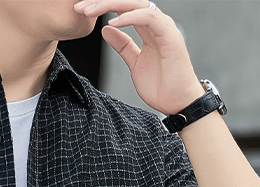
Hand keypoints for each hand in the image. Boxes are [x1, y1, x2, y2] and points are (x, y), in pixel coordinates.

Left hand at [74, 0, 204, 114]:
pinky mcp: (169, 35)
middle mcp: (156, 24)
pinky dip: (129, 17)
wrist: (178, 103)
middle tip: (80, 7)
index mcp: (147, 29)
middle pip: (127, 2)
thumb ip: (123, 46)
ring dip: (112, 5)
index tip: (81, 11)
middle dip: (102, 2)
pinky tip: (112, 22)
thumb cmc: (162, 86)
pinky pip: (148, 17)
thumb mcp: (134, 63)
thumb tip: (106, 30)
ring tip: (91, 10)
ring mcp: (163, 28)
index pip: (123, 9)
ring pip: (136, 4)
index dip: (102, 7)